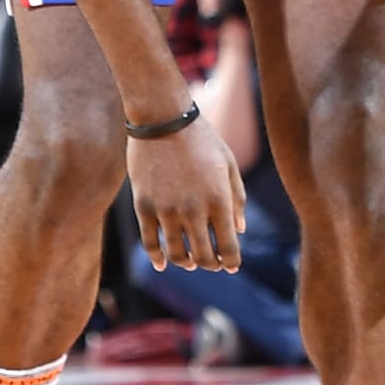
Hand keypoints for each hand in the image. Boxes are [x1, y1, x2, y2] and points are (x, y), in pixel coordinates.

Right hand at [127, 112, 245, 273]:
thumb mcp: (228, 164)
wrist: (163, 118)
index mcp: (219, 200)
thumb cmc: (201, 139)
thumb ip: (237, 199)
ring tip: (189, 262)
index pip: (228, 247)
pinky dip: (156, 258)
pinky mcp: (143, 206)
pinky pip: (150, 242)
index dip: (231, 262)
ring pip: (176, 254)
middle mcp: (193, 210)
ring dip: (185, 263)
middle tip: (211, 263)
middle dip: (210, 264)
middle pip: (203, 256)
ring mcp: (166, 210)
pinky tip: (162, 264)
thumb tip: (240, 230)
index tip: (231, 265)